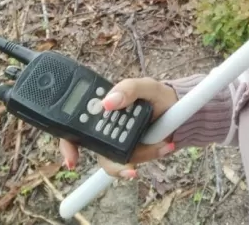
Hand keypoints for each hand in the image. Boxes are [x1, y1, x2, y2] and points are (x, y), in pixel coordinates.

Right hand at [59, 78, 177, 178]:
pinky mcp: (133, 153)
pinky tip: (164, 146)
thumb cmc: (157, 94)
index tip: (73, 160)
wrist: (179, 109)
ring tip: (161, 143)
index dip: (68, 145)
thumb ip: (128, 88)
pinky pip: (133, 162)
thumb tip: (107, 102)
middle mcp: (107, 127)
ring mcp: (119, 142)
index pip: (76, 126)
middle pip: (96, 150)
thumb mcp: (146, 85)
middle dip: (112, 158)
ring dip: (141, 153)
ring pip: (115, 161)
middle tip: (130, 162)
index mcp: (104, 108)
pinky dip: (149, 155)